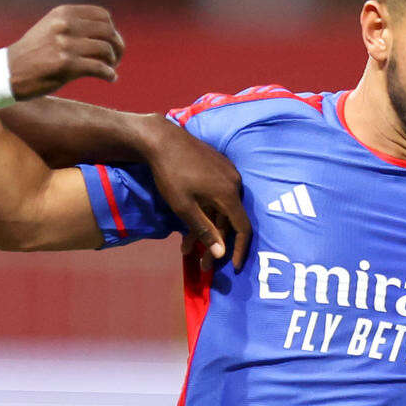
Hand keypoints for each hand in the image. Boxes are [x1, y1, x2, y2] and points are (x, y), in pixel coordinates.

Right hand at [7, 4, 123, 99]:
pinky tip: (110, 78)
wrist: (8, 72)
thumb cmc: (32, 52)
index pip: (102, 15)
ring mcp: (66, 45)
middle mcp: (65, 25)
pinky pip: (99, 68)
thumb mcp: (50, 27)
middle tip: (115, 58)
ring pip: (106, 50)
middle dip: (117, 46)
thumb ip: (73, 24)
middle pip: (108, 32)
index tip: (111, 42)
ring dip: (113, 61)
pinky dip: (109, 74)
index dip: (112, 30)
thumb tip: (106, 30)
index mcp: (63, 13)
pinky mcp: (66, 66)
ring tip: (110, 69)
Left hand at [135, 117, 252, 262]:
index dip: (239, 249)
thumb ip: (205, 231)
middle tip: (200, 262)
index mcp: (229, 194)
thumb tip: (221, 254)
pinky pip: (217, 195)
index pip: (243, 227)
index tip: (232, 266)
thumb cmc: (171, 174)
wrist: (162, 139)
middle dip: (214, 243)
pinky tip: (191, 222)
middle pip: (228, 220)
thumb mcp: (184, 208)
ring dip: (206, 228)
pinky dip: (206, 212)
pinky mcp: (218, 166)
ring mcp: (227, 173)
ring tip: (186, 246)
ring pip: (220, 209)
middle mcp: (234, 183)